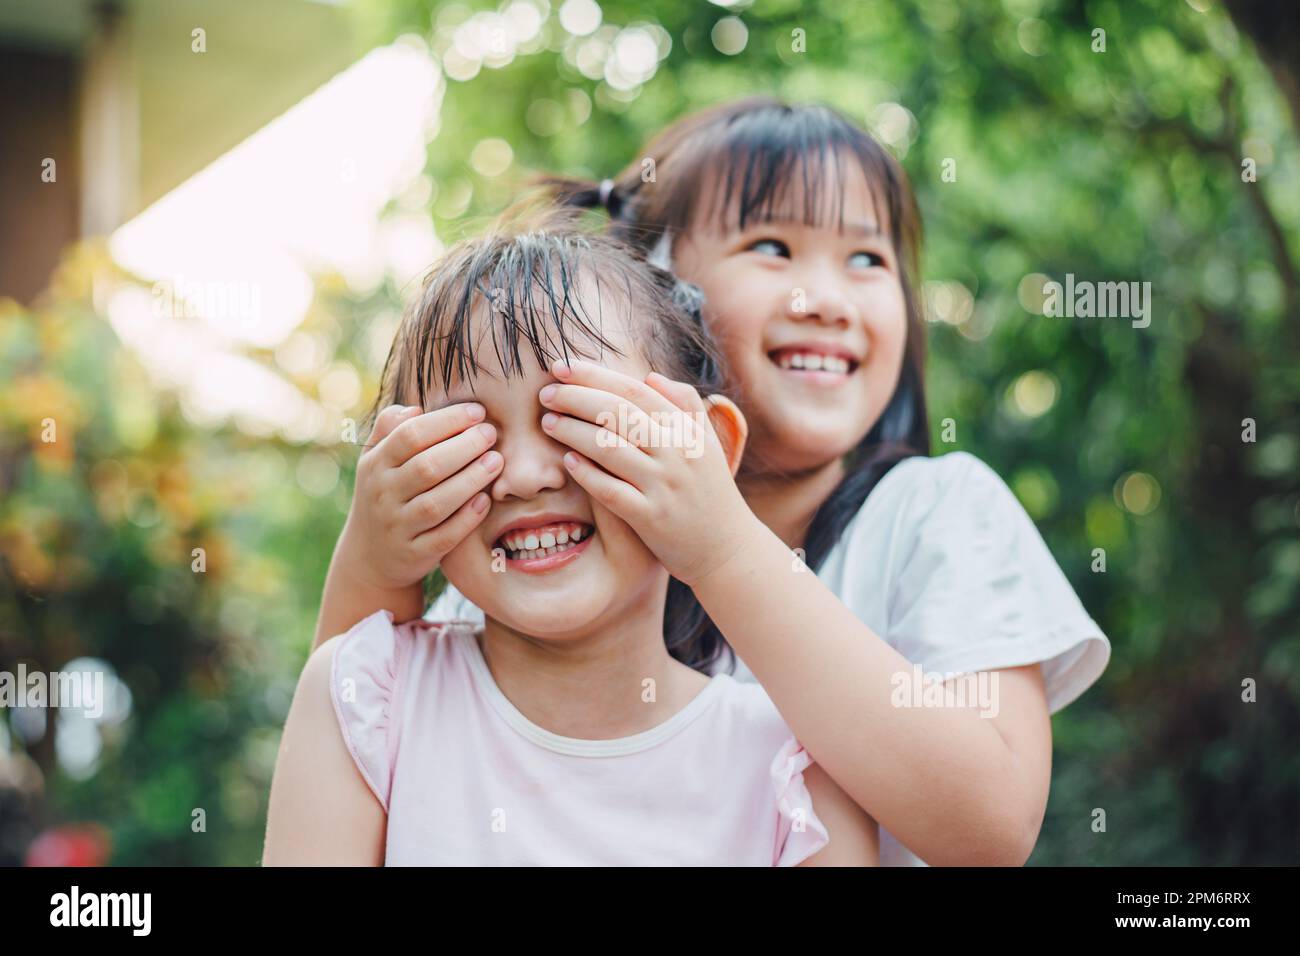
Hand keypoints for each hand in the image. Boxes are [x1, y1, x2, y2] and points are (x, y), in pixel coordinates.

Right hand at [337, 402, 501, 591]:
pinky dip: (466, 519)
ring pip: (436, 503)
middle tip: (491, 434)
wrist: (369, 555)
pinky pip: (443, 537)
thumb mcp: (376, 460)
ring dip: (471, 480)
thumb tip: (416, 408)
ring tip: (496, 461)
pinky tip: (486, 500)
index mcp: (375, 464)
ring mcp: (398, 527)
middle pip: (427, 467)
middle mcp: (383, 495)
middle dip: (464, 447)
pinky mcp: (415, 554)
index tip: (478, 411)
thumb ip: (390, 428)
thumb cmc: (385, 493)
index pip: (410, 435)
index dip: (447, 420)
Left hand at [538, 358, 758, 586]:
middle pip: (617, 413)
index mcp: (687, 430)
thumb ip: (685, 405)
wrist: (727, 549)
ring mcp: (663, 486)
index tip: (563, 367)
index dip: (596, 376)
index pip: (635, 391)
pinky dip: (586, 474)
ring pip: (609, 447)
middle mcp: (676, 453)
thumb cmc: (711, 492)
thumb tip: (650, 377)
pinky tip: (567, 462)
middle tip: (545, 394)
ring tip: (549, 422)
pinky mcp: (651, 517)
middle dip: (575, 398)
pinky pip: (611, 491)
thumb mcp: (708, 443)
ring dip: (572, 431)